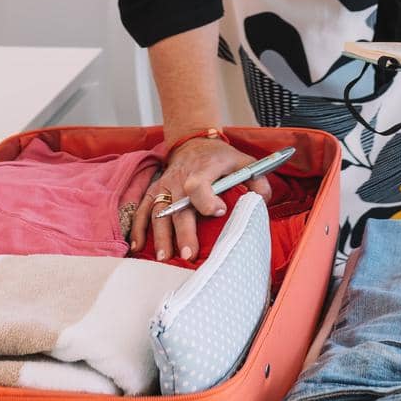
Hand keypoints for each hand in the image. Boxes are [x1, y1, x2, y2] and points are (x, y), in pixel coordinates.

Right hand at [128, 139, 272, 263]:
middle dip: (183, 231)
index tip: (218, 211)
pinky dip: (138, 228)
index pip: (200, 184)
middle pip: (179, 207)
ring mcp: (165, 185)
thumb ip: (256, 180)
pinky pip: (143, 209)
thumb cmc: (220, 158)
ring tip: (165, 258)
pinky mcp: (155, 191)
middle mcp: (180, 178)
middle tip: (189, 254)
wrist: (193, 143)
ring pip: (159, 212)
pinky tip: (138, 247)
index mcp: (203, 169)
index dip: (207, 198)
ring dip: (160, 236)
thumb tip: (262, 201)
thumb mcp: (243, 161)